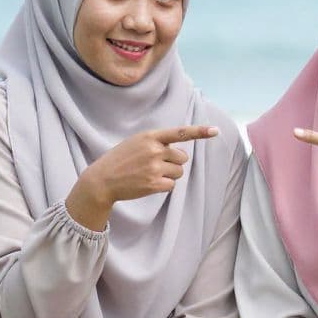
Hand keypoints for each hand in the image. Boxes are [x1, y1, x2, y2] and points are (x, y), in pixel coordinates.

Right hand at [66, 124, 218, 229]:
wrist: (102, 179)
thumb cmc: (121, 160)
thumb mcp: (136, 142)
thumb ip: (157, 142)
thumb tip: (180, 153)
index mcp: (150, 136)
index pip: (179, 132)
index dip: (199, 132)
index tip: (215, 131)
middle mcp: (154, 150)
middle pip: (183, 157)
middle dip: (173, 162)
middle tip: (154, 165)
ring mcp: (154, 168)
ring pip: (179, 172)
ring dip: (169, 174)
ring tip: (150, 174)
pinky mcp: (154, 184)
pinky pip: (172, 185)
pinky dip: (164, 186)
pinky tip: (149, 183)